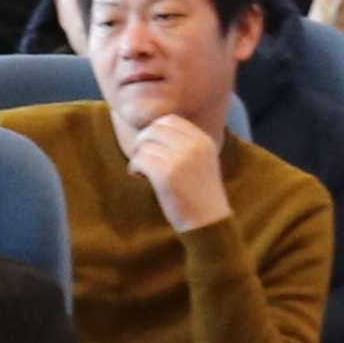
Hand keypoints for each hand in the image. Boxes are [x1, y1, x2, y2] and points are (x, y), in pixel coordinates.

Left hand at [125, 110, 230, 231]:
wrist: (209, 222)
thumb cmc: (200, 194)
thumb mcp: (201, 160)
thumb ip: (184, 143)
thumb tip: (152, 129)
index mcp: (203, 139)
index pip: (170, 120)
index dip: (155, 131)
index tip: (153, 147)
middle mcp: (193, 146)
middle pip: (154, 129)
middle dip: (143, 141)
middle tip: (143, 158)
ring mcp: (180, 159)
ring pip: (145, 145)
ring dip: (138, 157)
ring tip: (142, 171)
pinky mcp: (166, 175)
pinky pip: (139, 160)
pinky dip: (134, 167)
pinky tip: (139, 177)